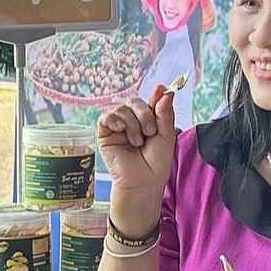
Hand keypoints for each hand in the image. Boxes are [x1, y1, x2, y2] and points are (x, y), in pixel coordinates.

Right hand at [97, 86, 177, 214]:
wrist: (143, 181)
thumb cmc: (156, 163)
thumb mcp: (166, 135)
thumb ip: (164, 113)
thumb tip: (163, 90)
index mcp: (148, 119)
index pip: (150, 100)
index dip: (156, 95)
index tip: (163, 89)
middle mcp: (132, 120)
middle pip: (135, 101)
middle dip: (145, 114)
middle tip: (150, 132)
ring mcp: (118, 126)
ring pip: (122, 108)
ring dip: (132, 124)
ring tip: (137, 142)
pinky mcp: (105, 133)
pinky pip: (106, 116)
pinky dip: (114, 120)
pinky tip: (121, 130)